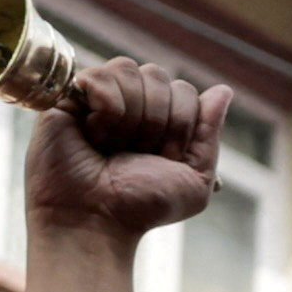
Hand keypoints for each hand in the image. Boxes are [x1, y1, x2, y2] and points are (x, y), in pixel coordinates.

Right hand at [21, 59, 233, 248]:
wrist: (95, 222)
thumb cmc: (141, 207)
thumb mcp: (195, 180)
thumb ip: (210, 134)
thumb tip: (223, 90)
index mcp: (159, 118)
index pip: (184, 90)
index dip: (180, 125)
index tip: (163, 159)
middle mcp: (129, 103)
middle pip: (158, 75)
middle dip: (155, 121)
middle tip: (136, 154)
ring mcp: (97, 98)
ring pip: (128, 69)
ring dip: (130, 117)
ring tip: (111, 147)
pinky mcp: (68, 97)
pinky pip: (100, 77)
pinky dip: (105, 110)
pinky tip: (92, 136)